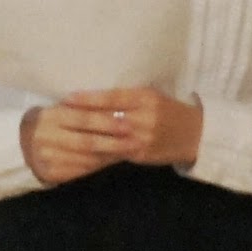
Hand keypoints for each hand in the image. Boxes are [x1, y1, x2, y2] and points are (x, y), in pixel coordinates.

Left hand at [26, 88, 203, 177]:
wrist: (194, 134)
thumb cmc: (167, 109)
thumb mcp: (151, 95)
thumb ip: (126, 97)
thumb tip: (93, 95)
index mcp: (145, 98)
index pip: (111, 98)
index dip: (88, 99)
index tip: (67, 98)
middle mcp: (143, 118)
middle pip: (105, 119)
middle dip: (80, 119)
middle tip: (57, 116)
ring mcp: (142, 139)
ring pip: (107, 139)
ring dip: (84, 137)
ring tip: (64, 134)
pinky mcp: (140, 155)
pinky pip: (113, 153)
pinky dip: (96, 152)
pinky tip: (80, 151)